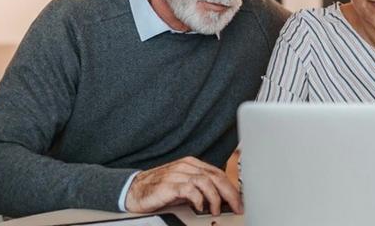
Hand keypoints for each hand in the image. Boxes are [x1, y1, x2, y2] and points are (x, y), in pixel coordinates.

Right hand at [124, 156, 242, 215]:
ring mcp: (177, 173)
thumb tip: (222, 199)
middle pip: (215, 176)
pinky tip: (200, 207)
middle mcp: (186, 166)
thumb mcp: (184, 187)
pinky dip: (198, 199)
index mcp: (192, 164)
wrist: (135, 190)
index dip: (231, 188)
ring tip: (216, 210)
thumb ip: (200, 189)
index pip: (218, 173)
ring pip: (205, 181)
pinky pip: (189, 189)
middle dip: (229, 193)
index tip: (239, 201)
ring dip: (215, 198)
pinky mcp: (169, 184)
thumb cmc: (160, 190)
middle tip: (236, 207)